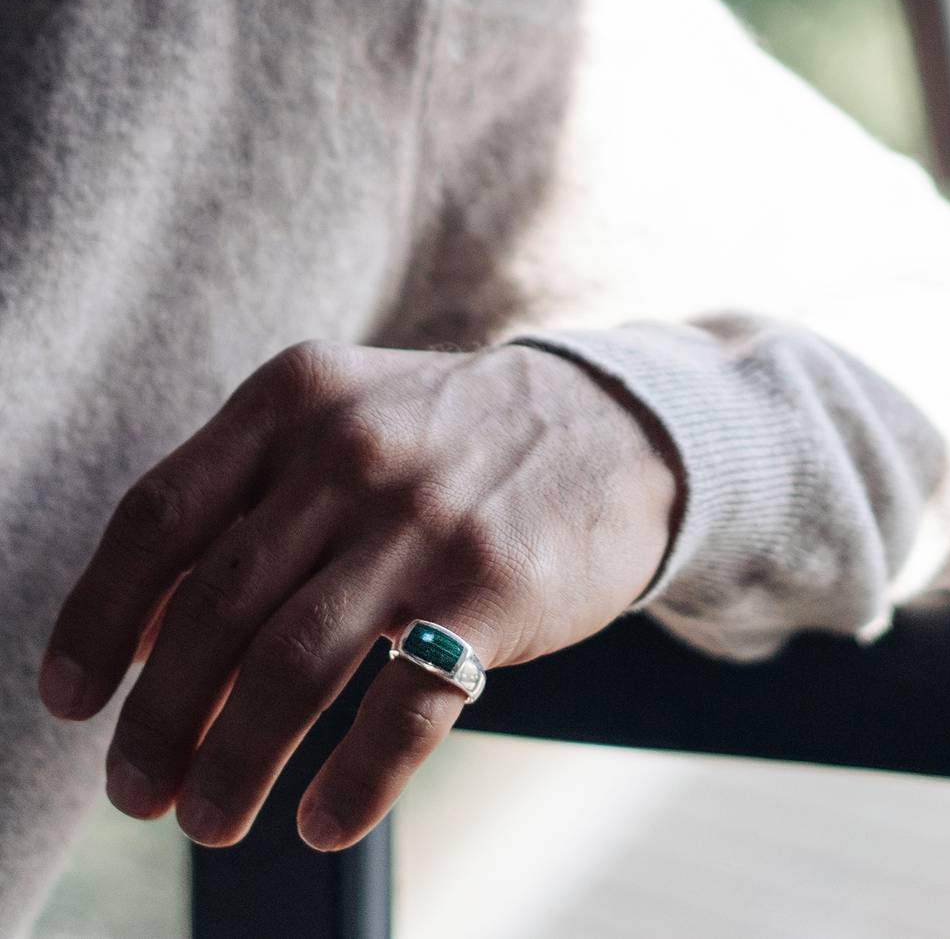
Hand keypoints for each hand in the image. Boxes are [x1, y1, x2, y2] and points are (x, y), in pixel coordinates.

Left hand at [38, 340, 677, 849]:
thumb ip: (248, 501)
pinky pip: (402, 709)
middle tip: (135, 791)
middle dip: (159, 718)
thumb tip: (149, 637)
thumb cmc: (444, 438)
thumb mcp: (341, 421)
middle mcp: (351, 452)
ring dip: (234, 764)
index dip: (98, 617)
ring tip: (207, 822)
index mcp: (294, 400)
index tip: (69, 698)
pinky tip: (320, 822)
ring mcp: (425, 521)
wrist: (605, 427)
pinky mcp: (494, 588)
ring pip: (293, 668)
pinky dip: (351, 783)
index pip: (158, 516)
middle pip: (215, 608)